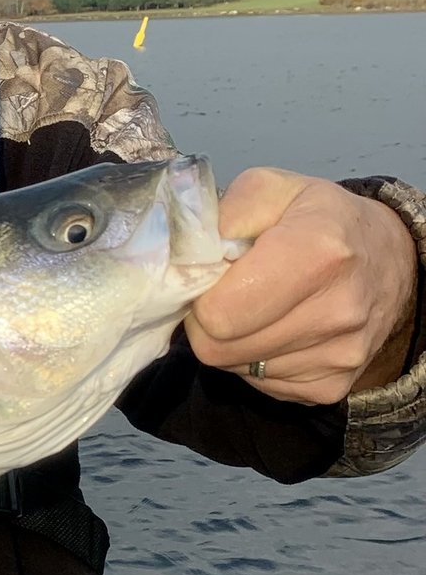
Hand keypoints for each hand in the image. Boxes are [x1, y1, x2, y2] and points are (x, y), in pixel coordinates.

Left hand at [185, 168, 417, 403]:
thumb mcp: (271, 188)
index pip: (219, 312)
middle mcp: (338, 310)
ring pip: (236, 367)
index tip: (211, 279)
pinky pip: (262, 384)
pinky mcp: (334, 386)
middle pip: (219, 347)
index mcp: (318, 253)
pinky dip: (255, 360)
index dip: (199, 296)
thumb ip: (224, 215)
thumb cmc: (318, 218)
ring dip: (231, 341)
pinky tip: (274, 329)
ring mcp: (340, 354)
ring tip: (254, 308)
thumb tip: (187, 259)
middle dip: (206, 322)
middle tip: (225, 294)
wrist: (388, 257)